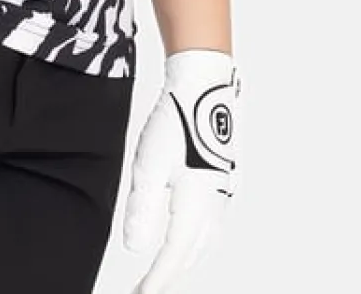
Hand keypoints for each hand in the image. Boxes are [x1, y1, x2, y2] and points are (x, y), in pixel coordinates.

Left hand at [122, 48, 240, 292]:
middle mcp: (216, 207)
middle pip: (191, 256)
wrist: (205, 86)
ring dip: (183, 262)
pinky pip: (211, 227)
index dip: (156, 281)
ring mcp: (224, 196)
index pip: (174, 257)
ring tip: (161, 273)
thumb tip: (135, 250)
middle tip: (145, 290)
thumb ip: (142, 209)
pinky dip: (195, 244)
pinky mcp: (224, 184)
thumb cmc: (176, 120)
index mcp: (197, 206)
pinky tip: (185, 239)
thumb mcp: (149, 164)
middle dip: (169, 276)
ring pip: (204, 244)